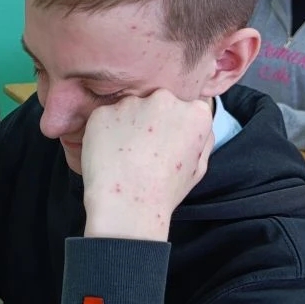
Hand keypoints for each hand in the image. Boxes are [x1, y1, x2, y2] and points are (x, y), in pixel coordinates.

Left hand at [82, 90, 213, 240]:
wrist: (127, 204)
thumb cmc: (164, 192)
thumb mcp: (199, 167)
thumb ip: (201, 137)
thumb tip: (194, 120)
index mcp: (195, 112)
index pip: (185, 108)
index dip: (173, 128)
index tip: (165, 144)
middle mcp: (165, 100)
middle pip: (156, 103)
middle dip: (150, 120)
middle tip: (142, 150)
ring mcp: (131, 103)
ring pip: (129, 108)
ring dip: (126, 124)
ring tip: (124, 154)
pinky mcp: (103, 112)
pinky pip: (104, 118)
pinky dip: (104, 132)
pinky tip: (108, 154)